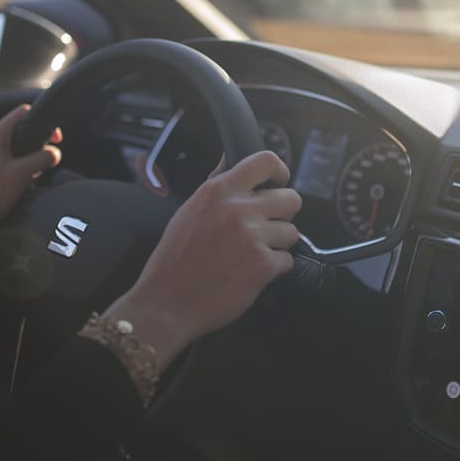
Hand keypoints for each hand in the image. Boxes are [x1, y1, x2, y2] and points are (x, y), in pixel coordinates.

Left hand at [0, 105, 60, 248]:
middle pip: (17, 134)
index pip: (21, 113)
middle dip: (34, 147)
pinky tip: (16, 187)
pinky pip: (1, 164)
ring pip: (9, 151)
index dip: (42, 121)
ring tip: (29, 178)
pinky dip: (12, 172)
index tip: (53, 137)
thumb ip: (42, 158)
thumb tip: (54, 153)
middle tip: (43, 162)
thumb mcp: (22, 174)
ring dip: (24, 162)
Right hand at [104, 151, 300, 369]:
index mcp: (219, 190)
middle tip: (265, 228)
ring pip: (292, 232)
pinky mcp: (263, 265)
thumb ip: (217, 183)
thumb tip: (230, 157)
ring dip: (278, 244)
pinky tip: (249, 273)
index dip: (280, 172)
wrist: (167, 302)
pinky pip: (287, 261)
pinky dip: (273, 269)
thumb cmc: (175, 259)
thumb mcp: (190, 209)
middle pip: (291, 199)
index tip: (279, 183)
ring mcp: (253, 236)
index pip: (267, 161)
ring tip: (251, 254)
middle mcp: (238, 208)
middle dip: (282, 215)